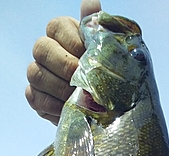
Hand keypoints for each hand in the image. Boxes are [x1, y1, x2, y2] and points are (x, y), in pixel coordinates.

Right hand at [25, 0, 100, 124]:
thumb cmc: (107, 74)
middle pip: (41, 49)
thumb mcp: (108, 51)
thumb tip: (91, 3)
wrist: (107, 105)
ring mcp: (38, 73)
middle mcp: (46, 50)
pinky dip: (53, 106)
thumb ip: (97, 28)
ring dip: (59, 88)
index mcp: (62, 32)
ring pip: (36, 74)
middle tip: (83, 80)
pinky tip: (68, 108)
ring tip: (78, 97)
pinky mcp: (36, 97)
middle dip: (65, 66)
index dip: (72, 43)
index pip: (56, 27)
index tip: (88, 58)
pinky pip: (36, 98)